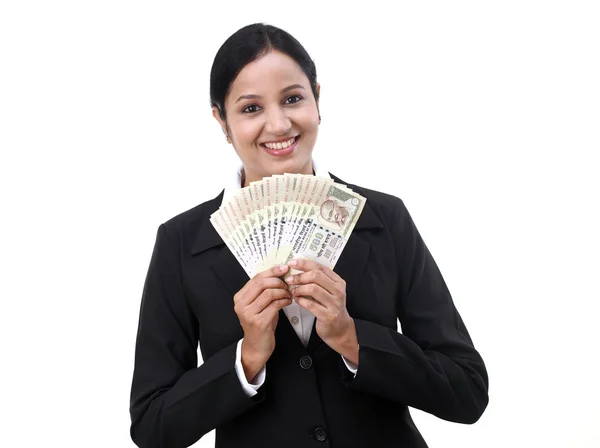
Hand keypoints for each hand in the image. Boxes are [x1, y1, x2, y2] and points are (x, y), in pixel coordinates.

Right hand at [234, 264, 292, 378]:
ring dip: (283, 292)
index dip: (272, 271)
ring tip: (289, 294)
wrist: (257, 346)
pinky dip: (284, 301)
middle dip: (279, 281)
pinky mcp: (258, 322)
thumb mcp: (260, 304)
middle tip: (288, 285)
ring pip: (270, 293)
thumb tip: (280, 272)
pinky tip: (288, 302)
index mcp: (240, 297)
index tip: (284, 268)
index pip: (257, 277)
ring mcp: (248, 313)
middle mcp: (241, 304)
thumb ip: (265, 290)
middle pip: (262, 283)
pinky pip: (275, 305)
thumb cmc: (261, 323)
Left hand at [284, 258, 353, 343]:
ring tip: (293, 291)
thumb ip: (318, 280)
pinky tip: (297, 300)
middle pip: (316, 276)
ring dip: (299, 289)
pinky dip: (301, 301)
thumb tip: (299, 269)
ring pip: (313, 289)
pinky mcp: (328, 315)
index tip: (292, 263)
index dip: (304, 264)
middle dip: (300, 276)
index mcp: (338, 282)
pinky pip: (311, 305)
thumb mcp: (329, 291)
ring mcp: (334, 304)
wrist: (339, 328)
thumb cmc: (330, 307)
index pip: (320, 267)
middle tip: (289, 279)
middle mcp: (338, 291)